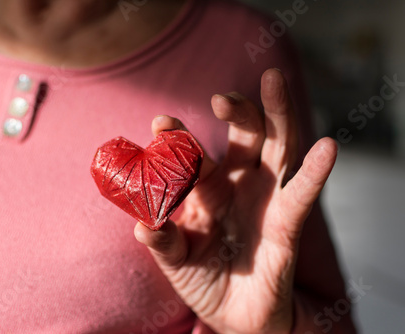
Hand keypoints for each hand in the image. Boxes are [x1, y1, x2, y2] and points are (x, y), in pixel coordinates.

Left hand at [134, 69, 337, 333]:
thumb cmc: (203, 278)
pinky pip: (302, 195)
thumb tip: (142, 226)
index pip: (196, 153)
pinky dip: (314, 172)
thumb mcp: (176, 260)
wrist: (233, 315)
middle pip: (245, 136)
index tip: (161, 122)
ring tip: (273, 81)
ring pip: (277, 148)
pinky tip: (327, 147)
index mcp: (208, 188)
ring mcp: (266, 199)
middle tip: (220, 97)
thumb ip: (162, 242)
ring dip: (277, 115)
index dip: (179, 136)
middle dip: (236, 111)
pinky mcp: (288, 224)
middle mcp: (240, 185)